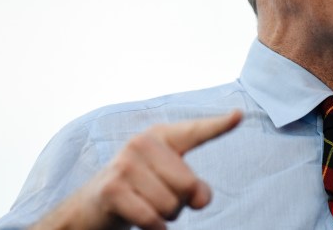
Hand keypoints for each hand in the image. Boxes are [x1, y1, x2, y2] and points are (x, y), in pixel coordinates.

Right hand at [31, 110, 242, 229]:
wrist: (94, 205)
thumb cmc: (140, 191)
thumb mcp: (170, 185)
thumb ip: (194, 187)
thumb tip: (200, 197)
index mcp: (160, 136)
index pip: (195, 132)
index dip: (219, 125)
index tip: (239, 115)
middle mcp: (142, 143)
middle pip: (188, 185)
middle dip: (179, 203)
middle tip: (158, 199)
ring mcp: (125, 163)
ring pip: (170, 205)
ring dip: (164, 217)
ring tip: (145, 206)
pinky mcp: (112, 188)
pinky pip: (152, 218)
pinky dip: (155, 229)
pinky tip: (148, 225)